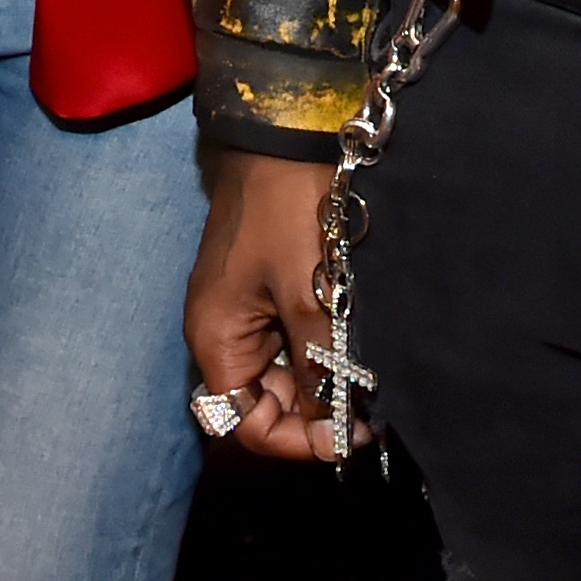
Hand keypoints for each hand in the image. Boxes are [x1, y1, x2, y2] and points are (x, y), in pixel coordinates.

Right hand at [185, 149, 343, 459]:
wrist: (280, 140)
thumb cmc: (286, 214)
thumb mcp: (307, 297)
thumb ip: (317, 368)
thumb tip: (331, 431)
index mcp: (215, 340)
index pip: (244, 425)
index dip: (294, 440)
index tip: (344, 436)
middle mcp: (219, 335)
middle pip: (260, 404)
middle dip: (311, 414)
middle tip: (365, 413)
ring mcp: (239, 313)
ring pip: (277, 376)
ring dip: (317, 384)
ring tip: (362, 383)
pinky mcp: (259, 295)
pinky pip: (284, 344)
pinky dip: (315, 354)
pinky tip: (347, 350)